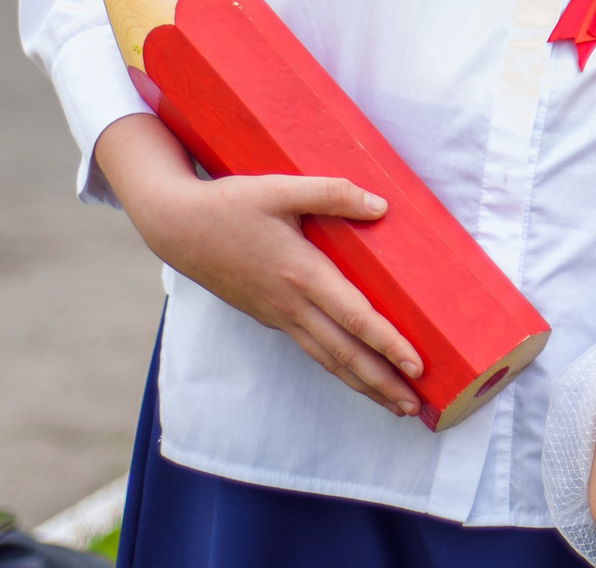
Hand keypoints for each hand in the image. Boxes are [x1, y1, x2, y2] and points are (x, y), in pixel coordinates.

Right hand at [95, 113, 423, 414]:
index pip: (354, 316)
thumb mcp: (281, 188)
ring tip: (395, 403)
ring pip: (326, 358)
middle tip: (419, 407)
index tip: (418, 367)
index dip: (388, 343)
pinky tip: (355, 371)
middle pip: (344, 353)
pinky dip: (338, 366)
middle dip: (382, 382)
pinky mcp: (268, 315)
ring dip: (363, 383)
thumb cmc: (230, 204)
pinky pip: (311, 348)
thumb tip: (382, 207)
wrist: (176, 227)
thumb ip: (333, 194)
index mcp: (301, 273)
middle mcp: (290, 304)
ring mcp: (277, 314)